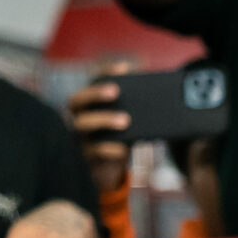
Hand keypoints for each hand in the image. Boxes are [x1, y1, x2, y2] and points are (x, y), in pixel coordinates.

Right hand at [68, 65, 135, 195]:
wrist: (107, 169)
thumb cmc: (117, 138)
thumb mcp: (124, 123)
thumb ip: (133, 112)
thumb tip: (161, 100)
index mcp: (87, 104)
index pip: (92, 82)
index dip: (105, 73)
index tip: (125, 68)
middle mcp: (77, 116)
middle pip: (77, 100)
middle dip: (95, 94)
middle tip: (116, 92)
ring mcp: (77, 136)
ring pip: (82, 124)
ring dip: (104, 119)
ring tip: (125, 120)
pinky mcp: (83, 156)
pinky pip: (92, 150)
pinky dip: (108, 149)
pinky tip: (122, 149)